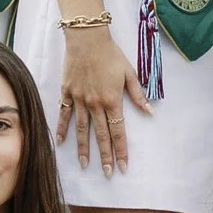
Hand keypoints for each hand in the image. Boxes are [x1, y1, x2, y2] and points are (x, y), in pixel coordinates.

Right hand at [57, 21, 141, 174]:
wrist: (87, 39)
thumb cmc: (111, 54)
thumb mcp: (130, 73)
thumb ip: (139, 95)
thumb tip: (151, 112)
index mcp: (112, 100)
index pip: (118, 131)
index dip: (121, 150)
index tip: (123, 166)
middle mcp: (95, 104)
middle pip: (101, 135)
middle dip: (105, 156)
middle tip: (108, 173)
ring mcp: (79, 100)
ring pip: (82, 130)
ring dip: (84, 149)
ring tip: (85, 165)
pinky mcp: (67, 93)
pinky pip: (64, 114)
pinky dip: (62, 129)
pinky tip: (61, 142)